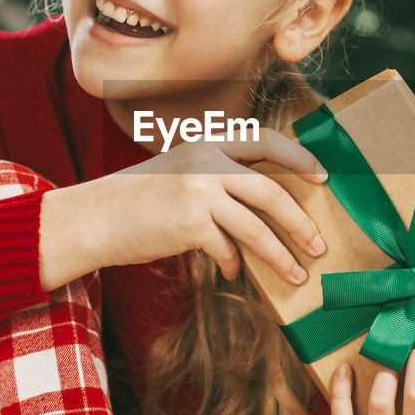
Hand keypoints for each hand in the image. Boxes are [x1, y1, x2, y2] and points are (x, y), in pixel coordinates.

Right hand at [39, 127, 326, 289]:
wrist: (92, 217)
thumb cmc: (138, 201)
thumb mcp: (178, 171)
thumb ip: (217, 177)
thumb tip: (263, 203)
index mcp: (206, 143)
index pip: (264, 141)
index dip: (298, 157)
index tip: (322, 176)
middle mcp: (204, 161)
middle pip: (270, 190)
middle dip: (300, 220)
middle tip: (320, 243)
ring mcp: (196, 191)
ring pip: (255, 226)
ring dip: (281, 254)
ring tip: (299, 274)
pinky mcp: (188, 223)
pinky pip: (227, 248)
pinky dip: (235, 263)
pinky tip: (234, 272)